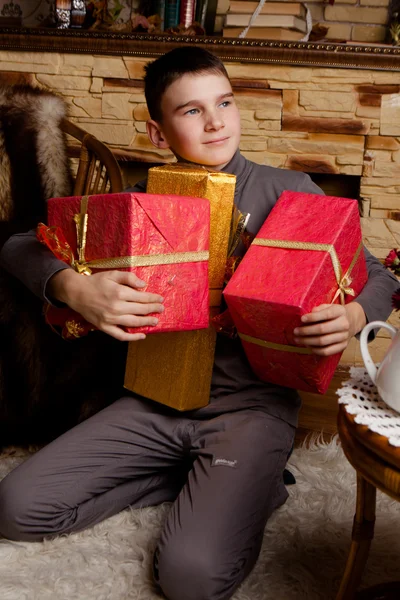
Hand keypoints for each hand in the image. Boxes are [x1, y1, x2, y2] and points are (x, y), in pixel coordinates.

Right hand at [48, 269, 164, 341]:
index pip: (142, 297)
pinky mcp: (104, 327)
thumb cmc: (95, 282)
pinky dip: (132, 337)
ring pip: (134, 323)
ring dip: (147, 322)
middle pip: (141, 310)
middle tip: (161, 309)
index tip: (160, 299)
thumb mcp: (112, 274)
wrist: (76, 292)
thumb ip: (129, 278)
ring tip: (155, 321)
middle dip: (153, 309)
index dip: (153, 299)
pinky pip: (121, 335)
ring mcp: (110, 319)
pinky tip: (142, 335)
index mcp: (119, 292)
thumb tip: (143, 285)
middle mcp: (116, 307)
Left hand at [293, 302, 366, 355]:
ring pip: (323, 342)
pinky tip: (308, 346)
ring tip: (298, 339)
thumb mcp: (329, 306)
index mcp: (340, 311)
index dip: (312, 317)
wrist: (352, 321)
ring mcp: (344, 336)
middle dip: (306, 331)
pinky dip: (315, 350)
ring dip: (307, 341)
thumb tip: (308, 315)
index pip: (326, 314)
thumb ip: (319, 309)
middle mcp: (344, 324)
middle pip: (322, 329)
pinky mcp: (343, 346)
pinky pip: (327, 351)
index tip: (302, 319)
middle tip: (295, 331)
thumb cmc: (335, 313)